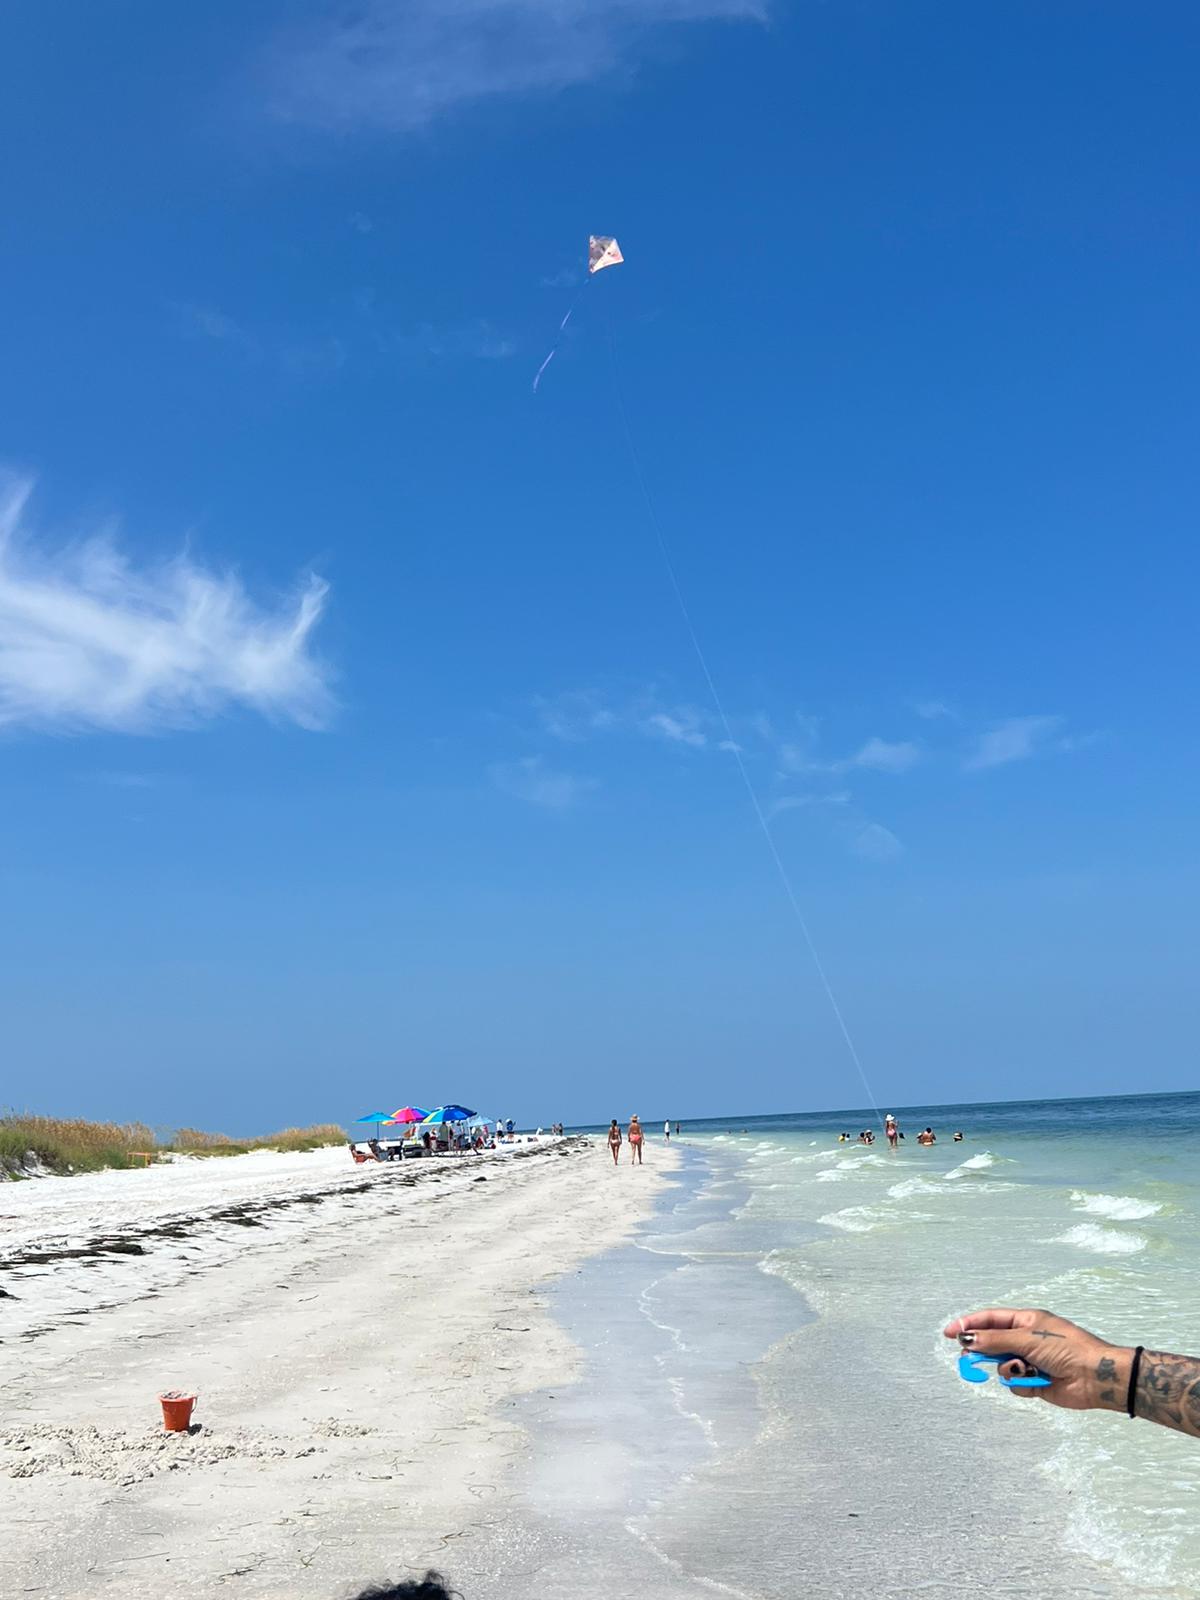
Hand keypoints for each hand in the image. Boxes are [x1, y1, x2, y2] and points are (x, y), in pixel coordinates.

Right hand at [944, 1307, 1131, 1411]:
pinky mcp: (1036, 1383)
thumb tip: (967, 1338)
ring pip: (1003, 1366)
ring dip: (1008, 1369)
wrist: (1096, 1377)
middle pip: (993, 1344)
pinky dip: (1021, 1384)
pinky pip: (1016, 1384)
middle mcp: (1027, 1340)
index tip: (949, 1333)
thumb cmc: (1065, 1348)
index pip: (990, 1320)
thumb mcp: (1027, 1338)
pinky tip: (1036, 1381)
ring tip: (1022, 1369)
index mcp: (1026, 1321)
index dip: (969, 1324)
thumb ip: (995, 1340)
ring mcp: (1031, 1362)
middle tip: (968, 1357)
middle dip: (983, 1351)